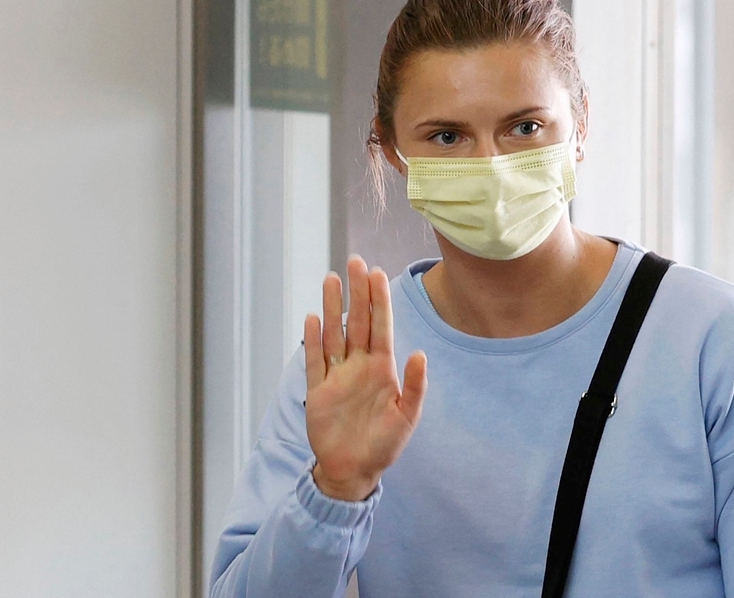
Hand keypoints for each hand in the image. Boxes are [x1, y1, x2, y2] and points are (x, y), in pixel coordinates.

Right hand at [303, 256, 427, 501]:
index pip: (381, 327)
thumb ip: (414, 386)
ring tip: (331, 279)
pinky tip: (313, 318)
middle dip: (357, 292)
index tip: (378, 274)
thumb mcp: (406, 417)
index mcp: (382, 369)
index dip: (379, 301)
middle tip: (355, 262)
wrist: (354, 471)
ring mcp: (337, 376)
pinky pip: (314, 360)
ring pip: (334, 334)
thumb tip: (420, 354)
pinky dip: (313, 339)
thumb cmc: (384, 444)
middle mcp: (359, 366)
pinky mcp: (318, 390)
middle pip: (357, 322)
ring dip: (333, 307)